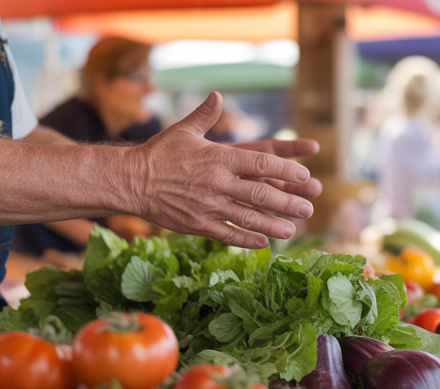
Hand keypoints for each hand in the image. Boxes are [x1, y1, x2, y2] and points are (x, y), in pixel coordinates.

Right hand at [121, 92, 317, 248]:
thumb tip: (217, 95)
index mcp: (219, 158)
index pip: (262, 163)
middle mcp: (217, 183)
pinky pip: (228, 234)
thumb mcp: (183, 130)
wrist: (130, 181)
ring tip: (293, 229)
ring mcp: (208, 206)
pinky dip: (247, 239)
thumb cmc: (158, 153)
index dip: (286, 170)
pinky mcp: (197, 225)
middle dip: (288, 202)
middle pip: (261, 194)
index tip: (303, 175)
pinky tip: (264, 241)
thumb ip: (205, 115)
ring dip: (274, 225)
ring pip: (248, 218)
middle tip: (308, 208)